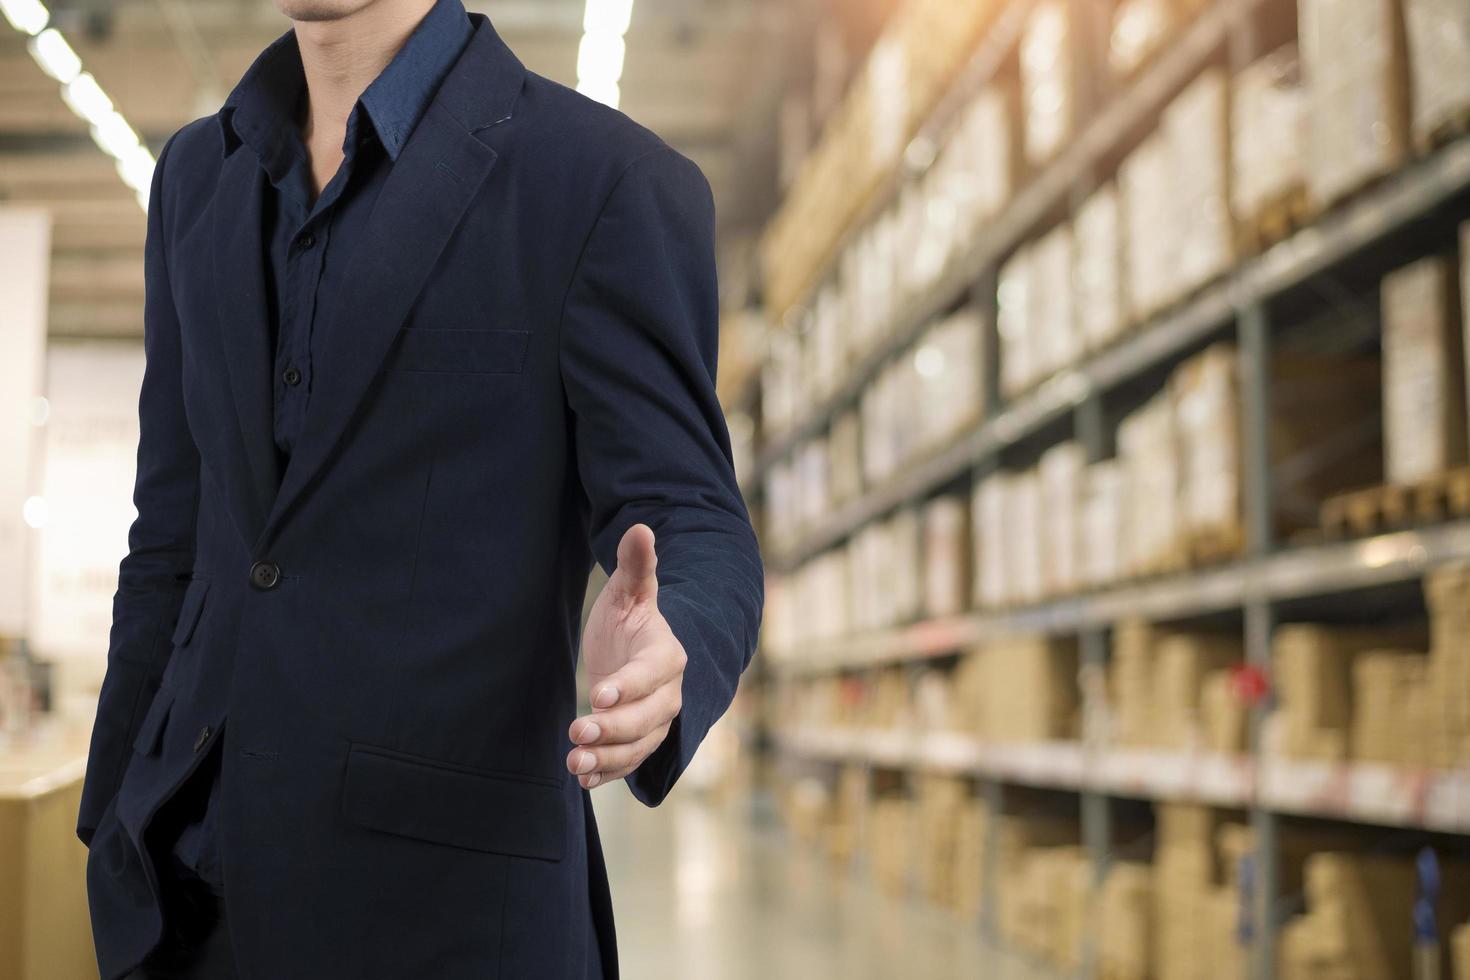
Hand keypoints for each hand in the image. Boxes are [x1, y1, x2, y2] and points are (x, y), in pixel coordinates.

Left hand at [567, 523, 686, 787]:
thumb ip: (636, 566)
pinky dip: (607, 773)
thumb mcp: (629, 592)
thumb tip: (640, 527)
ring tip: (573, 762)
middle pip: (648, 718)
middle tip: (576, 729)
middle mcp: (667, 694)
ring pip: (639, 746)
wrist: (636, 652)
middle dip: (614, 728)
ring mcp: (654, 721)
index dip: (630, 685)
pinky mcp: (638, 742)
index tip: (600, 694)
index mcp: (666, 655)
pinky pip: (629, 762)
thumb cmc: (630, 619)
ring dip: (607, 758)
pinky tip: (581, 777)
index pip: (653, 674)